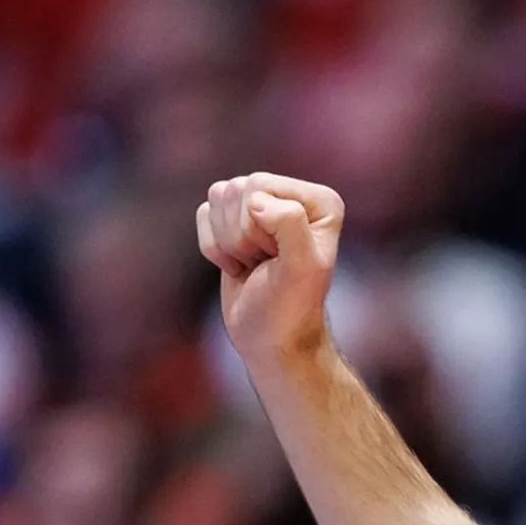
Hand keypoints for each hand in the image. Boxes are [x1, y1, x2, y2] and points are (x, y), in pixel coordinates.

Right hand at [199, 172, 345, 363]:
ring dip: (228, 241)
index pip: (260, 185)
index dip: (257, 226)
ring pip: (218, 196)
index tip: (277, 258)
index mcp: (321, 201)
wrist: (270, 339)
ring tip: (254, 264)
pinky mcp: (235, 220)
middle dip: (241, 234)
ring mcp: (263, 205)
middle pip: (238, 189)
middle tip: (264, 263)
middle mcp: (294, 196)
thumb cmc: (289, 307)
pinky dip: (213, 247)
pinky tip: (238, 266)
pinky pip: (204, 212)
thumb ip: (290, 225)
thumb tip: (256, 200)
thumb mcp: (299, 269)